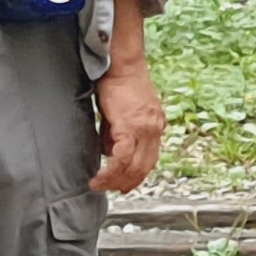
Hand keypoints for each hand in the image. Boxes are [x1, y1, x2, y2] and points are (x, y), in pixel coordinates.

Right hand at [91, 55, 166, 194]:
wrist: (122, 65)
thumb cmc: (119, 83)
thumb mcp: (122, 113)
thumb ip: (118, 133)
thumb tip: (109, 151)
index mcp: (155, 126)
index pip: (149, 159)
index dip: (137, 176)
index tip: (124, 185)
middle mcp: (154, 129)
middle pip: (144, 167)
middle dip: (127, 183)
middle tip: (111, 190)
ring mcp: (145, 129)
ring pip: (133, 166)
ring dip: (116, 180)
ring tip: (101, 184)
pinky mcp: (130, 126)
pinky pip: (122, 157)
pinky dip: (110, 171)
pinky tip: (100, 176)